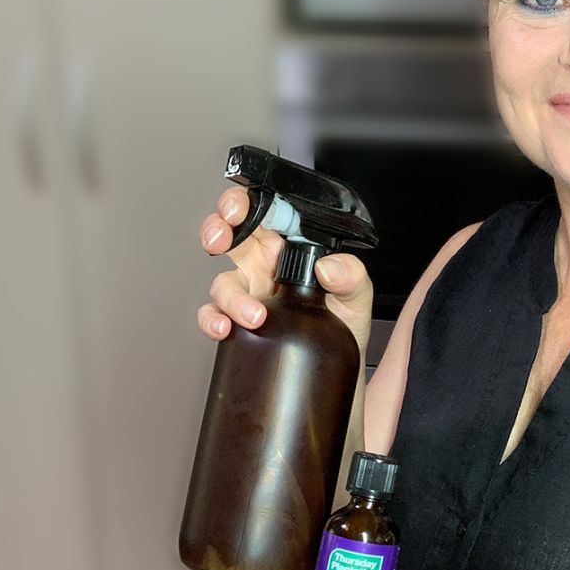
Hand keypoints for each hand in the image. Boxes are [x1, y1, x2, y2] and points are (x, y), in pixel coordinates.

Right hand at [197, 187, 372, 351]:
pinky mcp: (238, 320)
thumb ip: (351, 275)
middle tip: (221, 238)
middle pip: (230, 234)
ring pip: (222, 280)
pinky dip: (211, 320)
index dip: (244, 204)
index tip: (240, 211)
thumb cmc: (344, 323)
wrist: (337, 365)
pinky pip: (213, 314)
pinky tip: (224, 328)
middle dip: (218, 229)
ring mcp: (249, 291)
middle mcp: (263, 264)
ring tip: (254, 315)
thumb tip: (328, 267)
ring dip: (230, 295)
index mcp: (289, 246)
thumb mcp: (357, 295)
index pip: (262, 212)